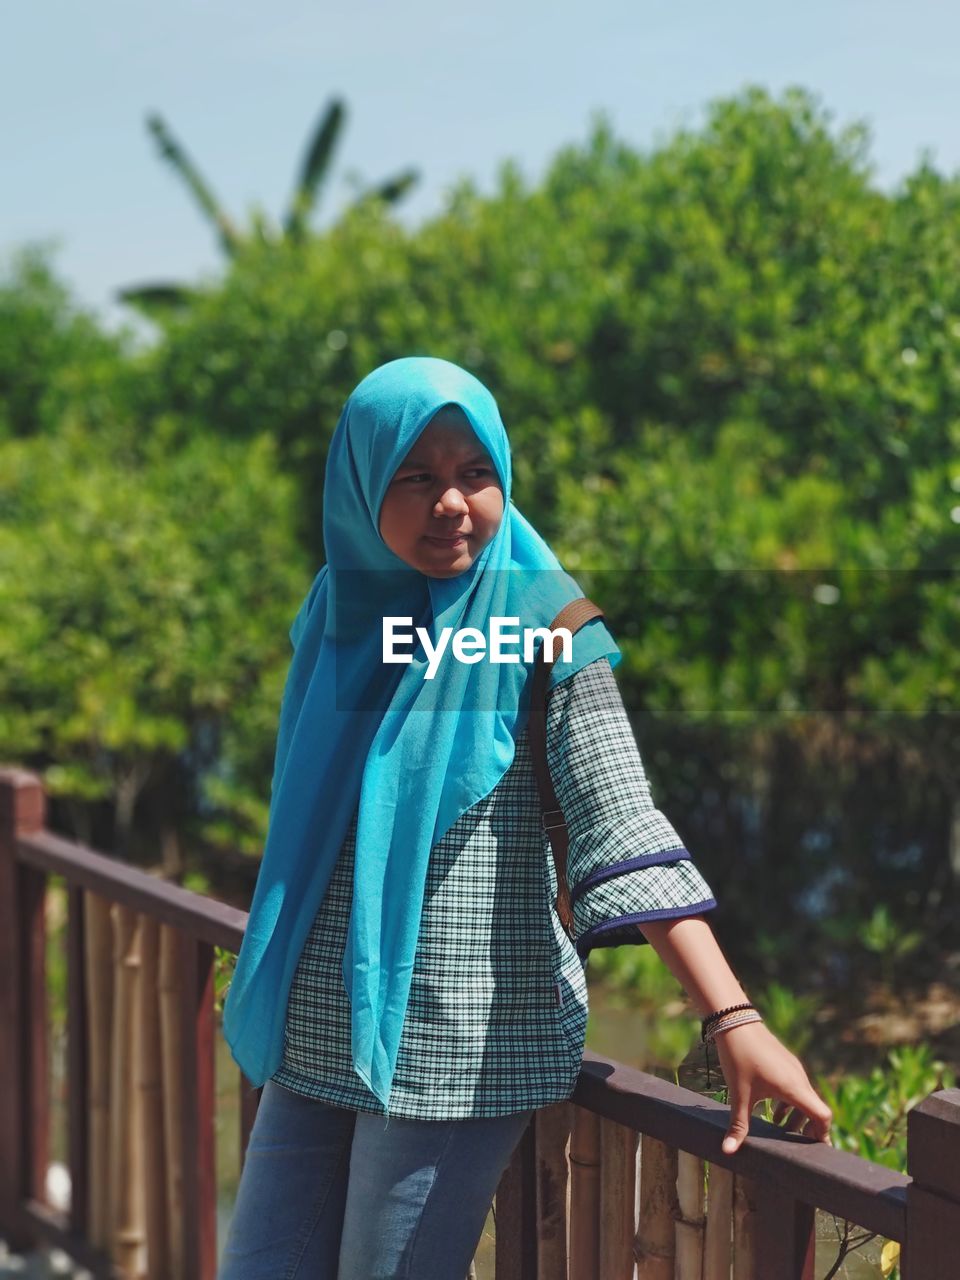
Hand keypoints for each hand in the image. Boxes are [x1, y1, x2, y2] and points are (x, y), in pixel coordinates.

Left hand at [711, 1020, 832, 1154]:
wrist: (735, 1022)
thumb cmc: (739, 1059)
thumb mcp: (739, 1094)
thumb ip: (738, 1125)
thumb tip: (728, 1152)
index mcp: (794, 1088)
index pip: (823, 1116)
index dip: (823, 1135)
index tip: (817, 1151)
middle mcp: (799, 1078)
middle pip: (815, 1109)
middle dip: (809, 1129)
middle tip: (798, 1146)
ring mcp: (793, 1068)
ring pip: (805, 1097)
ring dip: (797, 1115)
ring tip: (781, 1127)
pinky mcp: (785, 1061)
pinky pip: (796, 1086)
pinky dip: (790, 1101)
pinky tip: (774, 1109)